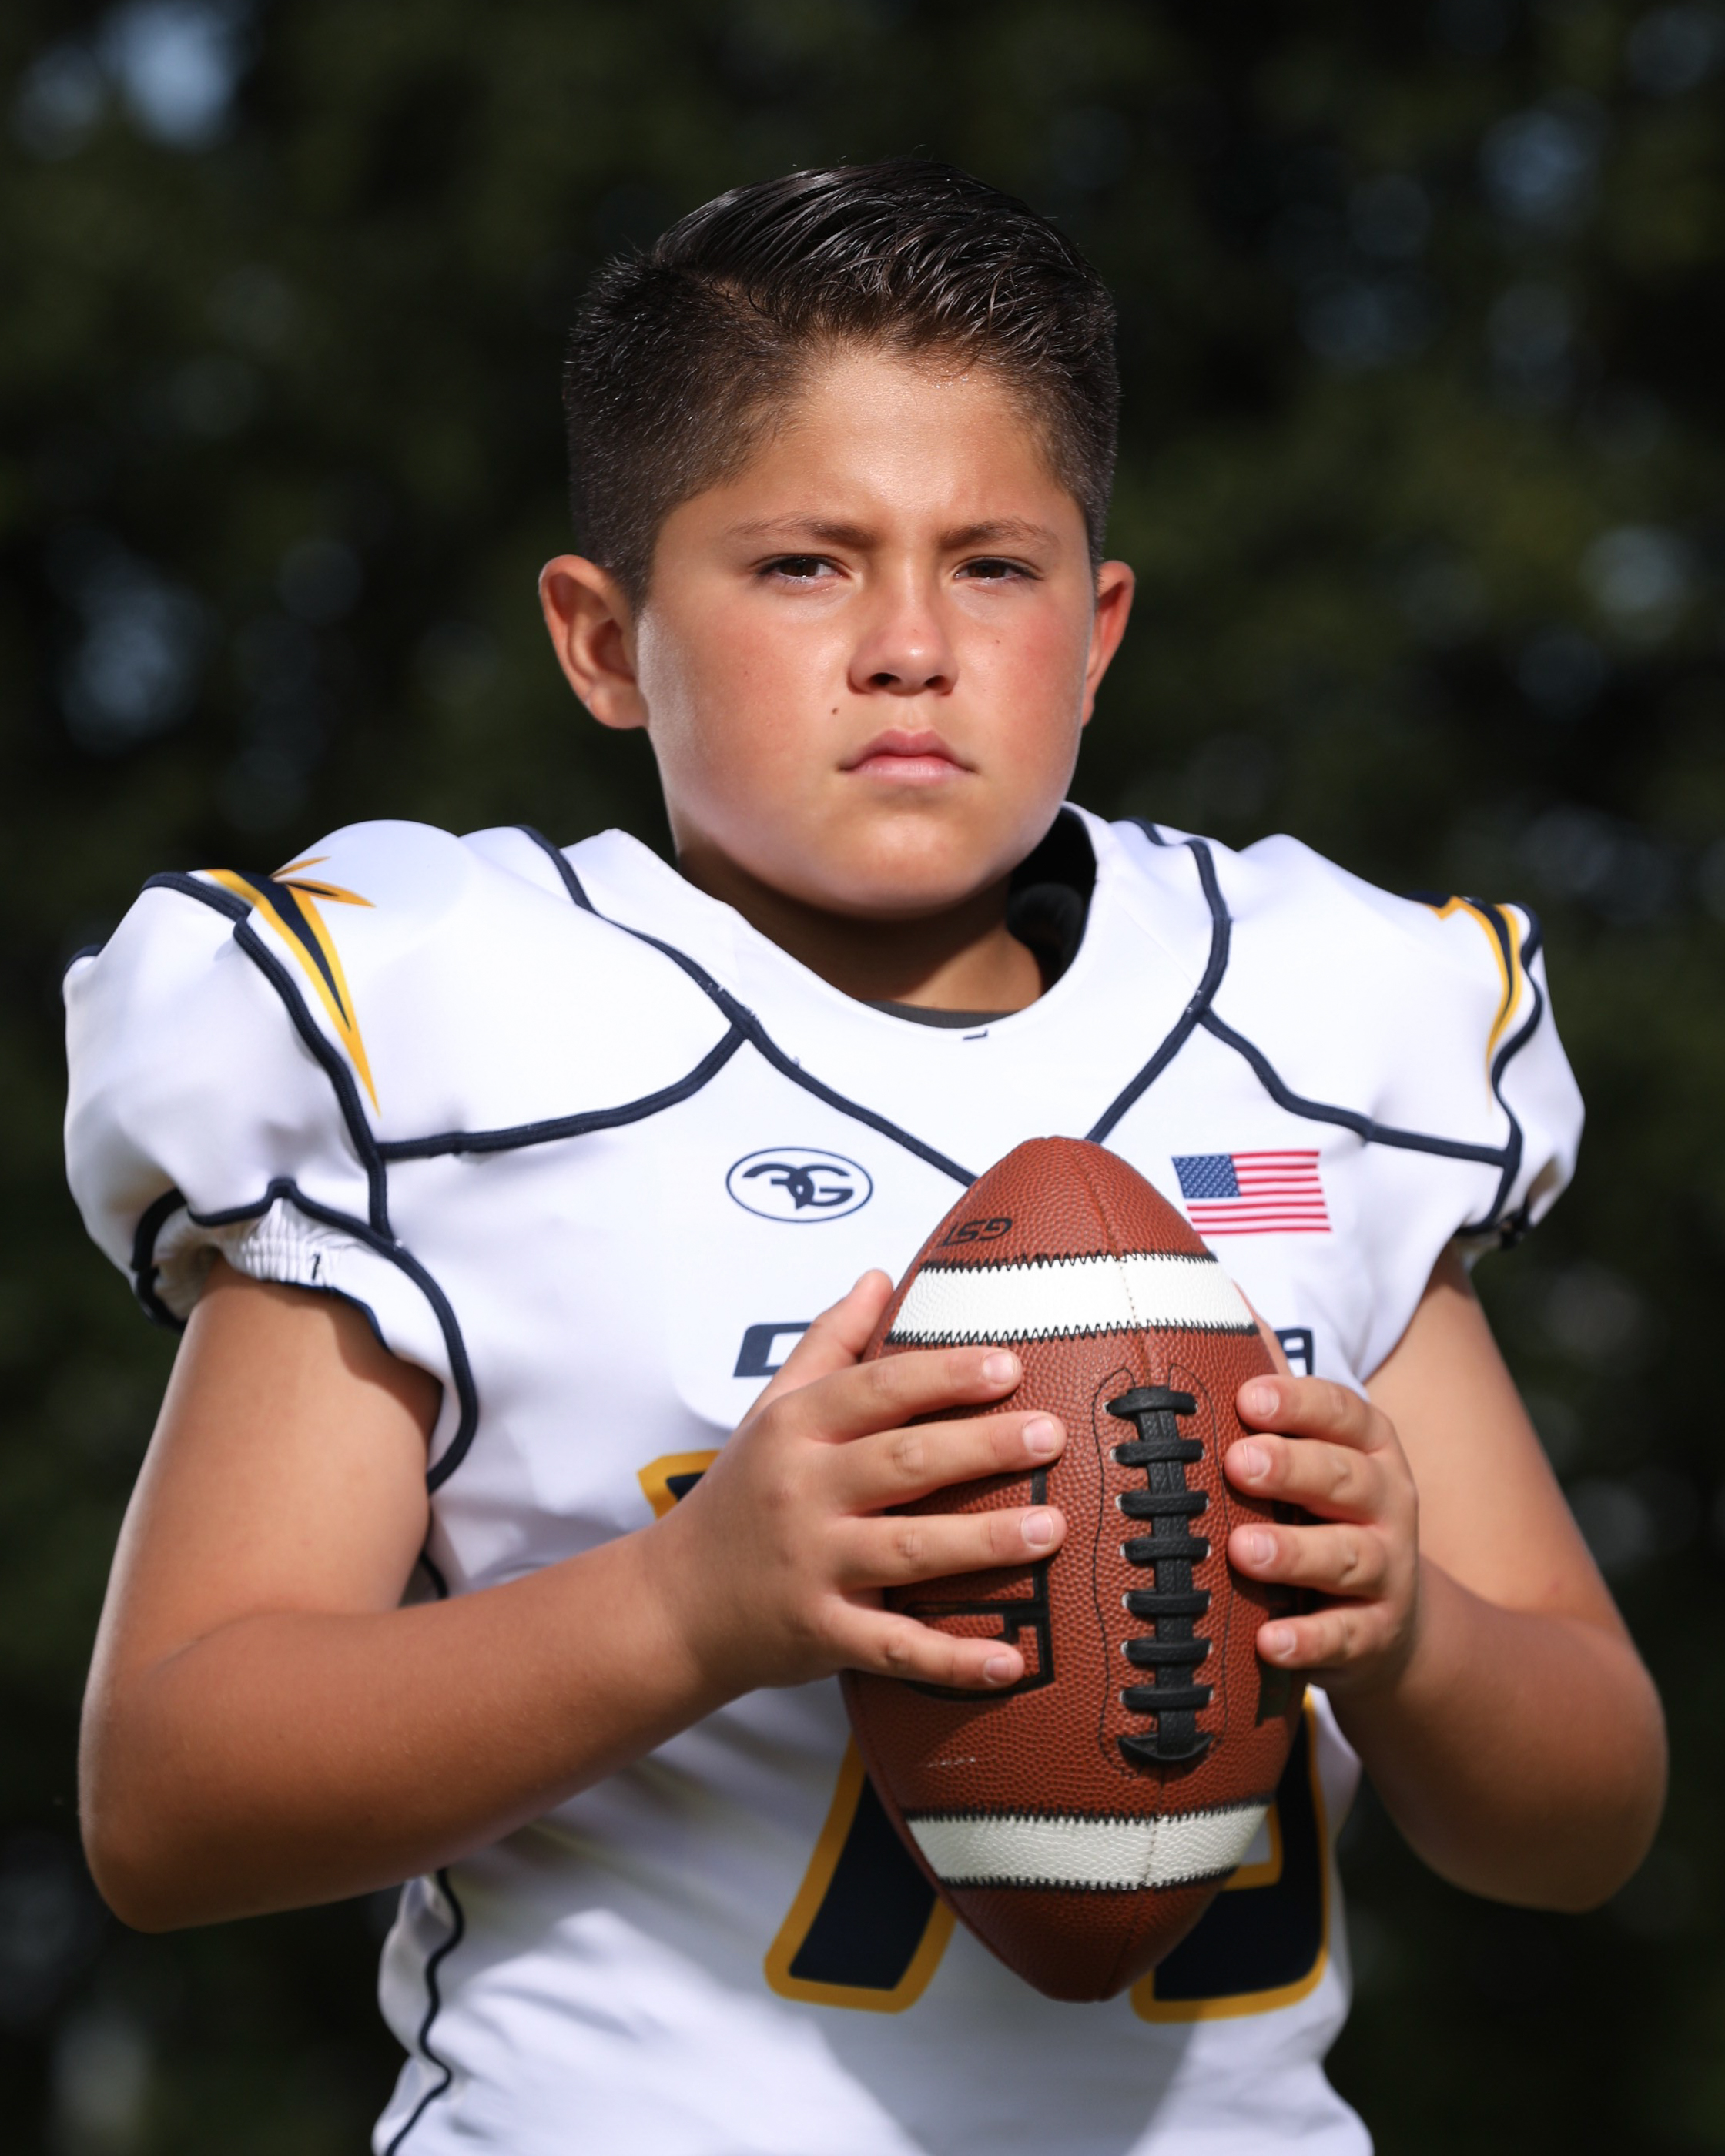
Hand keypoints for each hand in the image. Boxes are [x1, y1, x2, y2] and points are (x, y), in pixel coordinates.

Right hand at [647, 1272, 1067, 1697]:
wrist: (674, 1602)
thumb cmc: (741, 1495)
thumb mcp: (773, 1408)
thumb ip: (829, 1341)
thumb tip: (880, 1277)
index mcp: (795, 1429)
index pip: (877, 1390)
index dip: (944, 1375)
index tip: (1008, 1367)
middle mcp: (803, 1492)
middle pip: (903, 1462)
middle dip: (981, 1447)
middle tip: (1049, 1436)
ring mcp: (812, 1566)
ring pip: (908, 1550)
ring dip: (984, 1541)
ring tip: (1051, 1528)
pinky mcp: (820, 1634)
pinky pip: (894, 1646)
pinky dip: (952, 1659)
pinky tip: (1010, 1660)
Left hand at [1222, 1373, 1420, 1697]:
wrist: (1389, 1617)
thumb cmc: (1319, 1509)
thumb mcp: (1307, 1446)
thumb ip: (1269, 1379)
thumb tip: (1224, 1293)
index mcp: (1367, 1446)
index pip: (1343, 1412)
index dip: (1299, 1403)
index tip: (1249, 1397)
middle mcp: (1387, 1500)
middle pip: (1345, 1477)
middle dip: (1293, 1467)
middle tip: (1238, 1463)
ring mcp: (1387, 1570)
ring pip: (1347, 1556)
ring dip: (1295, 1553)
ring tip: (1243, 1550)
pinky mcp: (1375, 1634)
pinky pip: (1345, 1637)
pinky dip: (1309, 1641)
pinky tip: (1269, 1642)